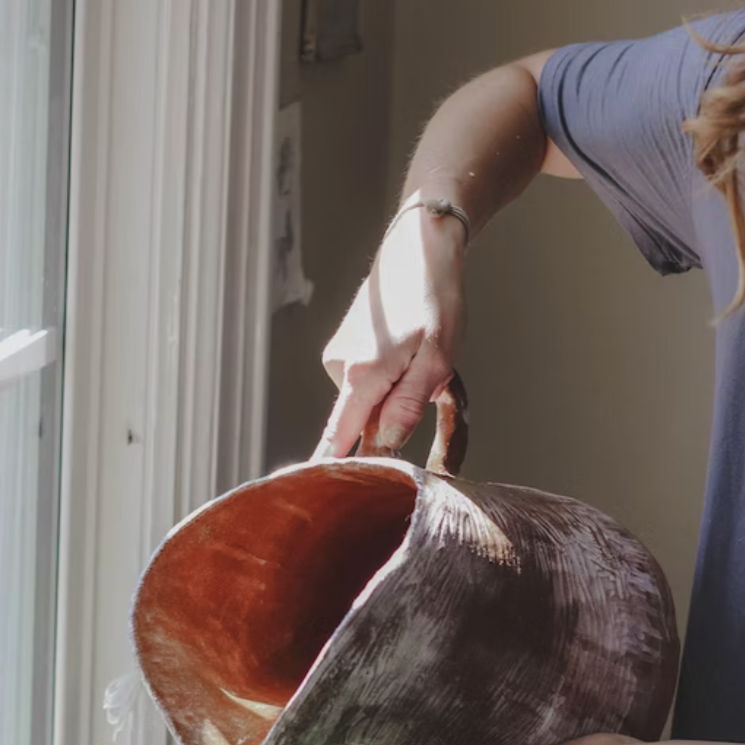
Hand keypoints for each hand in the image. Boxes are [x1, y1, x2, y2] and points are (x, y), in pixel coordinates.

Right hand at [312, 204, 466, 459]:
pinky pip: (367, 382)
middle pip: (360, 422)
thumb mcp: (437, 358)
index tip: (307, 498)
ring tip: (423, 359)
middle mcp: (340, 367)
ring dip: (397, 394)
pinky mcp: (346, 347)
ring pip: (368, 400)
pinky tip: (408, 350)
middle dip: (394, 420)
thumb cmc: (436, 298)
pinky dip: (389, 377)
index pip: (338, 437)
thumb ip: (407, 406)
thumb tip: (385, 445)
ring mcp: (340, 355)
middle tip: (432, 388)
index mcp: (362, 374)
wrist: (421, 246)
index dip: (329, 470)